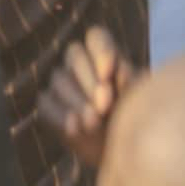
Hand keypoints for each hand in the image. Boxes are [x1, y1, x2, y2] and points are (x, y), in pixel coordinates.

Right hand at [36, 27, 134, 168]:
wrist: (121, 148)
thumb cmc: (132, 114)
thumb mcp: (139, 96)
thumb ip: (131, 80)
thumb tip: (120, 71)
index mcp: (102, 52)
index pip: (95, 37)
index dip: (101, 51)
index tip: (109, 74)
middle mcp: (78, 62)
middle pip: (75, 56)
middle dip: (90, 80)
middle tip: (105, 105)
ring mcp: (60, 83)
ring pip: (60, 80)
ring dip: (77, 101)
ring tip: (94, 122)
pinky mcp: (48, 106)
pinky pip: (46, 104)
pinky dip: (60, 116)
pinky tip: (75, 129)